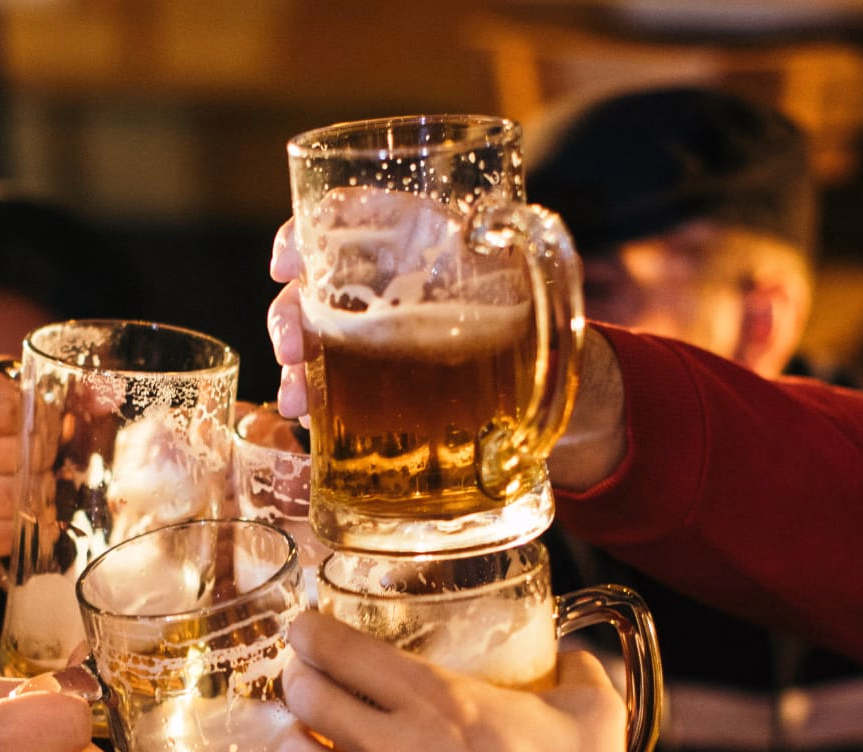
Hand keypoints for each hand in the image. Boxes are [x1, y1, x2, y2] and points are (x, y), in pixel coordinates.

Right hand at [0, 358, 39, 585]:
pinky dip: (20, 527)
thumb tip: (107, 399)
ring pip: (10, 497)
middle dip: (43, 457)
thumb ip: (43, 390)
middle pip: (9, 454)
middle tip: (45, 458)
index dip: (36, 417)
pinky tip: (17, 512)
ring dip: (35, 493)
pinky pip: (1, 535)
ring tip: (34, 483)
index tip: (42, 420)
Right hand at [268, 218, 630, 486]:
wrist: (575, 401)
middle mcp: (392, 284)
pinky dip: (315, 405)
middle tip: (291, 349)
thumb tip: (499, 225)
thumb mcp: (550, 284)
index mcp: (425, 243)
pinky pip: (333, 390)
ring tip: (300, 402)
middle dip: (290, 314)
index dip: (307, 230)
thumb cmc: (559, 330)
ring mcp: (380, 339)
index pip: (350, 214)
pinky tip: (309, 426)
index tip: (287, 264)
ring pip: (315, 339)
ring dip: (296, 368)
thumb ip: (528, 251)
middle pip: (317, 284)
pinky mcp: (382, 389)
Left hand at [277, 613, 638, 751]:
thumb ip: (580, 668)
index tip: (307, 631)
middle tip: (308, 682)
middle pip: (304, 697)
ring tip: (314, 743)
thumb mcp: (595, 716)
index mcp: (439, 701)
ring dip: (300, 746)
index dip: (312, 634)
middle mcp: (396, 748)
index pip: (343, 650)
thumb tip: (573, 649)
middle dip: (299, 683)